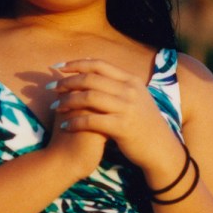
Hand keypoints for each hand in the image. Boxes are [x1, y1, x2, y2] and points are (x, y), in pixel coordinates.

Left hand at [49, 59, 184, 186]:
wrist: (161, 149)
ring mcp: (127, 108)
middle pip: (91, 79)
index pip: (99, 65)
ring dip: (68, 101)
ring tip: (55, 106)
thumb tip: (95, 72)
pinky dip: (75, 122)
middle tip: (51, 87)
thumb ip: (118, 85)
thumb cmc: (144, 125)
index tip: (59, 66)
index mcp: (131, 80)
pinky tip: (65, 126)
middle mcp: (130, 91)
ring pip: (89, 98)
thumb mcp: (136, 98)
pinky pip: (92, 121)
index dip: (77, 64)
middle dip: (67, 82)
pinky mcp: (122, 127)